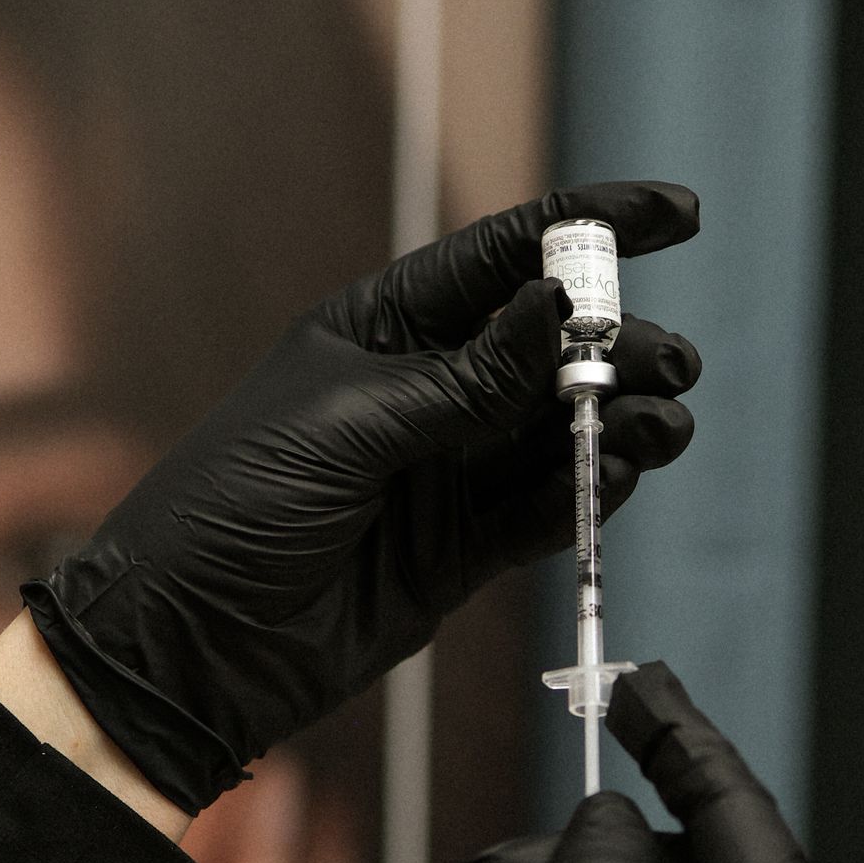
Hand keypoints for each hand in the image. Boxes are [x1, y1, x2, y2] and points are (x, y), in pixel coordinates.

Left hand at [24, 182, 700, 811]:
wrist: (186, 645)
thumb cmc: (230, 508)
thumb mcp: (347, 425)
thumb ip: (466, 378)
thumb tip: (558, 308)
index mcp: (383, 328)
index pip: (502, 257)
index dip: (591, 228)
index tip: (677, 217)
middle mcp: (423, 391)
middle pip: (548, 348)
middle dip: (617, 345)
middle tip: (669, 364)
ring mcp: (444, 471)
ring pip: (558, 429)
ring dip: (617, 419)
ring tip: (662, 423)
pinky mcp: (459, 550)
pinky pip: (542, 509)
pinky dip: (587, 492)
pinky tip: (620, 474)